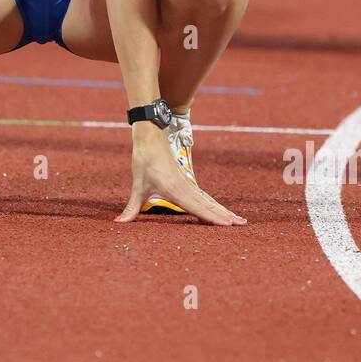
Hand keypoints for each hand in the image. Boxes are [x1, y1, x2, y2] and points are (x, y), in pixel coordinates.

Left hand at [116, 127, 246, 224]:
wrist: (150, 137)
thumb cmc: (144, 160)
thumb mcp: (137, 186)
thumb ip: (131, 208)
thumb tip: (118, 223)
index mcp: (176, 190)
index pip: (198, 208)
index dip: (213, 218)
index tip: (228, 224)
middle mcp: (186, 188)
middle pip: (209, 205)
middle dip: (225, 216)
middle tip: (242, 224)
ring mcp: (188, 184)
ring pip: (209, 200)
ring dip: (223, 210)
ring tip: (238, 219)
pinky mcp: (186, 180)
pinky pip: (203, 196)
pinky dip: (213, 204)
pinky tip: (220, 209)